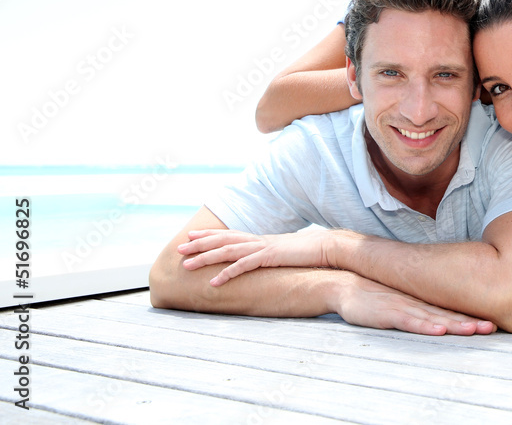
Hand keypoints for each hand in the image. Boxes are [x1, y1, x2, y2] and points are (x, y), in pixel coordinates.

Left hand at [178, 228, 328, 285]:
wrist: (327, 247)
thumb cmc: (309, 252)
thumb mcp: (285, 253)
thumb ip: (271, 256)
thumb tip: (263, 261)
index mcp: (260, 239)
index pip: (229, 235)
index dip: (209, 235)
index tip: (191, 237)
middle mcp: (258, 240)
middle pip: (223, 240)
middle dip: (199, 244)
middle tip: (179, 249)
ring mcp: (263, 247)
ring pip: (228, 251)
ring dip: (205, 258)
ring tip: (187, 266)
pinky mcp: (270, 256)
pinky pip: (244, 265)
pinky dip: (227, 273)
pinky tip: (214, 282)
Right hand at [338, 274, 496, 335]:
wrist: (345, 285)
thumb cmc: (374, 298)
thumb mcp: (401, 304)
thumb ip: (419, 311)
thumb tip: (440, 321)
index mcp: (422, 302)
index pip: (452, 311)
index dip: (472, 317)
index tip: (495, 323)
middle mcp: (417, 303)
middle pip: (449, 314)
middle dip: (472, 322)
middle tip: (494, 327)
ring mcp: (403, 306)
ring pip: (434, 318)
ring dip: (455, 324)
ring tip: (475, 329)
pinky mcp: (387, 313)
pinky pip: (408, 321)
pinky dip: (424, 326)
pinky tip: (438, 329)